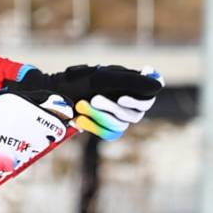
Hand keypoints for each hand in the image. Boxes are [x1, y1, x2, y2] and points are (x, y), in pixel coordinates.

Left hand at [14, 64, 163, 140]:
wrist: (53, 95)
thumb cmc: (77, 82)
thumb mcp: (104, 78)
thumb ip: (133, 81)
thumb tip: (159, 85)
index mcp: (129, 84)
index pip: (151, 92)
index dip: (147, 94)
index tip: (126, 94)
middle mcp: (126, 100)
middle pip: (136, 113)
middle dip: (113, 108)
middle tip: (95, 99)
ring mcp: (116, 115)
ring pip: (122, 125)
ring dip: (100, 117)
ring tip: (82, 105)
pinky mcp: (105, 128)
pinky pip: (110, 134)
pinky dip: (94, 126)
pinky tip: (80, 119)